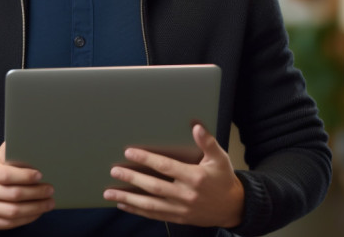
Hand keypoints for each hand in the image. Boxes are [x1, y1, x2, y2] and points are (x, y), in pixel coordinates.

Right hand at [0, 142, 54, 230]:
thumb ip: (10, 151)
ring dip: (35, 208)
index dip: (25, 176)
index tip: (40, 175)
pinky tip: (37, 212)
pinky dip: (26, 219)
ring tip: (49, 203)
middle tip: (50, 190)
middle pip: (12, 195)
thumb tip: (30, 140)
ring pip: (12, 212)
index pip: (5, 175)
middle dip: (35, 193)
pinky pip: (8, 224)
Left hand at [103, 123, 243, 227]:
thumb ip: (207, 142)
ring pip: (150, 205)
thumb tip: (196, 126)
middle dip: (132, 178)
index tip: (129, 152)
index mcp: (195, 177)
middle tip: (114, 171)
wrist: (233, 208)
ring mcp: (180, 209)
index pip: (166, 167)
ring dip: (128, 198)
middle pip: (153, 187)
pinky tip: (123, 205)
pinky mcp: (178, 218)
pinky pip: (154, 215)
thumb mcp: (220, 158)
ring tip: (109, 192)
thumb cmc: (223, 179)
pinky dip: (137, 211)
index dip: (146, 159)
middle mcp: (186, 195)